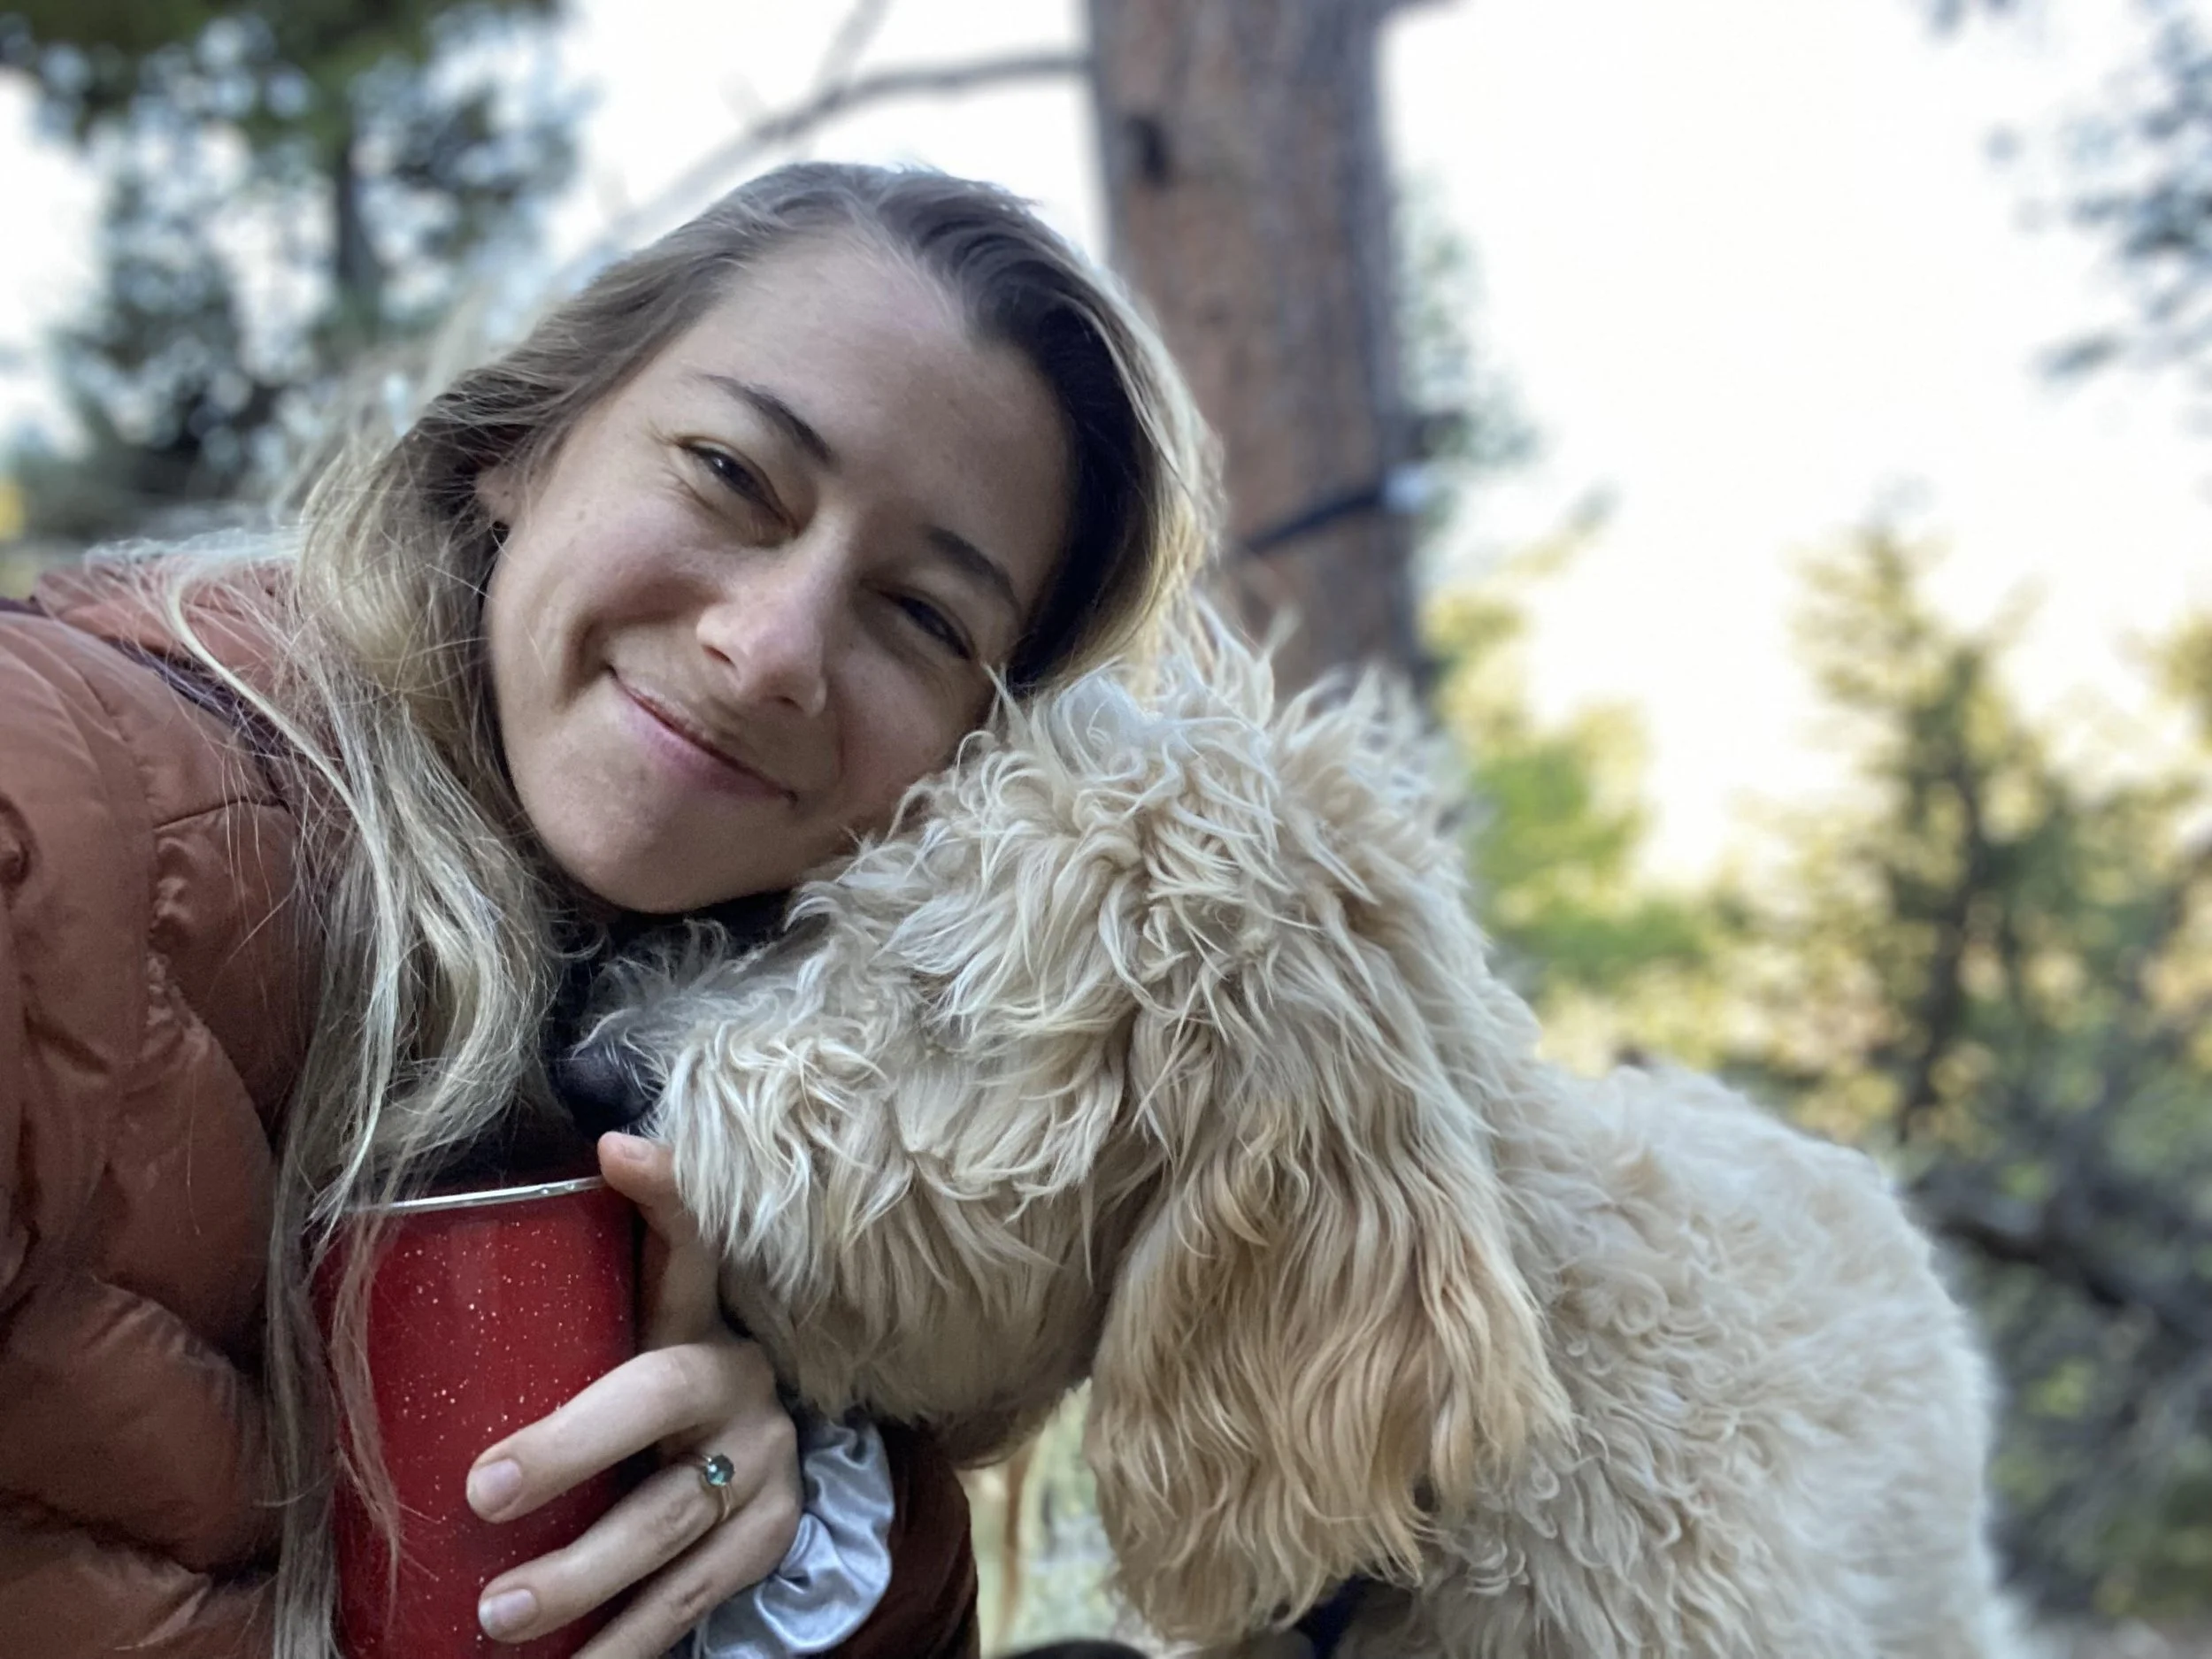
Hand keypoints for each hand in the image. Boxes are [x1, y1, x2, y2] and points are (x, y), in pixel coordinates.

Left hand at [465, 1133, 802, 1653]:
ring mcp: (763, 1462)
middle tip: (481, 1492)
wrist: (756, 1479)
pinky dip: (628, 1643)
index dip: (661, 1195)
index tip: (616, 1149)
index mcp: (695, 1317)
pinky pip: (695, 1598)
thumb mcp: (616, 1353)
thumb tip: (361, 1311)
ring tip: (499, 1619)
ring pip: (676, 1517)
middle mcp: (736, 1378)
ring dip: (585, 1574)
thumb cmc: (638, 1410)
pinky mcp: (769, 1538)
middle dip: (570, 1446)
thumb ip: (544, 1333)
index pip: (686, 1241)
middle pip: (660, 1396)